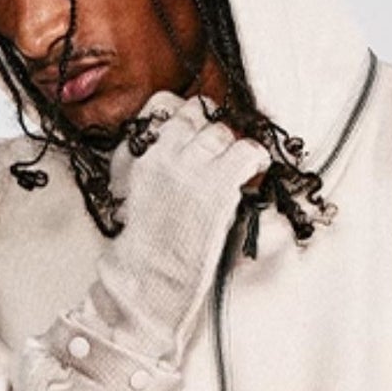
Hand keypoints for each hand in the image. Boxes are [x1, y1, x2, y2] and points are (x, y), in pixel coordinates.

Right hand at [90, 91, 270, 359]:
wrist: (148, 281)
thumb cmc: (142, 255)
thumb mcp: (135, 202)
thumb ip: (152, 174)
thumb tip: (178, 164)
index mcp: (140, 158)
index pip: (165, 109)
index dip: (188, 118)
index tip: (197, 130)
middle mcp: (164, 155)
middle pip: (197, 118)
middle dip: (211, 133)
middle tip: (220, 155)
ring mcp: (191, 167)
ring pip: (222, 132)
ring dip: (232, 147)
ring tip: (238, 167)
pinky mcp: (217, 185)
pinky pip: (246, 152)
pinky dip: (255, 157)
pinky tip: (257, 169)